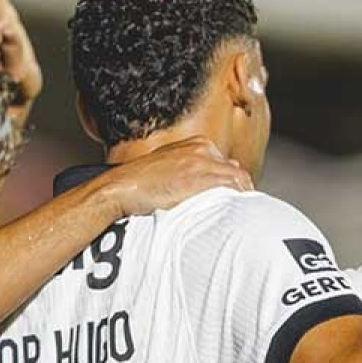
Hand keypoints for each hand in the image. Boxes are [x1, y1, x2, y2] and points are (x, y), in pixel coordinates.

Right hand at [98, 138, 251, 215]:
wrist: (120, 187)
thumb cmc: (141, 184)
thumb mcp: (169, 168)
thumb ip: (192, 171)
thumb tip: (215, 181)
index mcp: (197, 144)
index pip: (229, 166)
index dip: (234, 186)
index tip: (234, 202)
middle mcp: (202, 149)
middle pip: (237, 172)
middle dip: (240, 192)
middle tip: (239, 212)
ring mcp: (202, 161)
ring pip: (238, 180)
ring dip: (241, 198)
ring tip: (239, 217)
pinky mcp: (199, 176)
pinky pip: (231, 187)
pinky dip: (236, 200)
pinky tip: (232, 214)